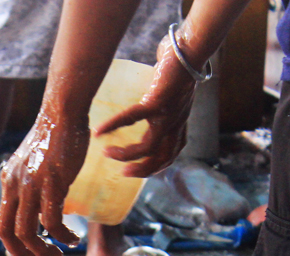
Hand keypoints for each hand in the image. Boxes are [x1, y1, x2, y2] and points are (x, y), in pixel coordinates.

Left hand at [0, 106, 88, 255]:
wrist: (62, 112)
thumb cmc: (54, 135)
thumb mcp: (34, 163)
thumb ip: (32, 184)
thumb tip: (42, 204)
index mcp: (9, 182)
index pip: (2, 225)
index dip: (13, 246)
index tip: (29, 253)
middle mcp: (15, 186)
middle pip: (9, 234)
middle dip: (24, 254)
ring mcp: (32, 185)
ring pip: (29, 232)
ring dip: (44, 250)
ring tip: (61, 252)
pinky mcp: (52, 183)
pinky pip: (52, 222)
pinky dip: (62, 236)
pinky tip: (73, 237)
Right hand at [94, 37, 199, 177]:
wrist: (190, 48)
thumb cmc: (181, 63)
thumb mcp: (174, 88)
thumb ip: (164, 96)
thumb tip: (151, 86)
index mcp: (179, 122)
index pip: (171, 153)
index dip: (155, 166)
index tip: (137, 167)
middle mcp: (175, 123)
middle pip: (161, 158)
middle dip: (142, 170)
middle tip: (123, 173)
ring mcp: (167, 115)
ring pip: (148, 147)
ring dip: (126, 155)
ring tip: (108, 153)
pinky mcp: (157, 103)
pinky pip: (132, 119)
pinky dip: (114, 125)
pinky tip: (100, 130)